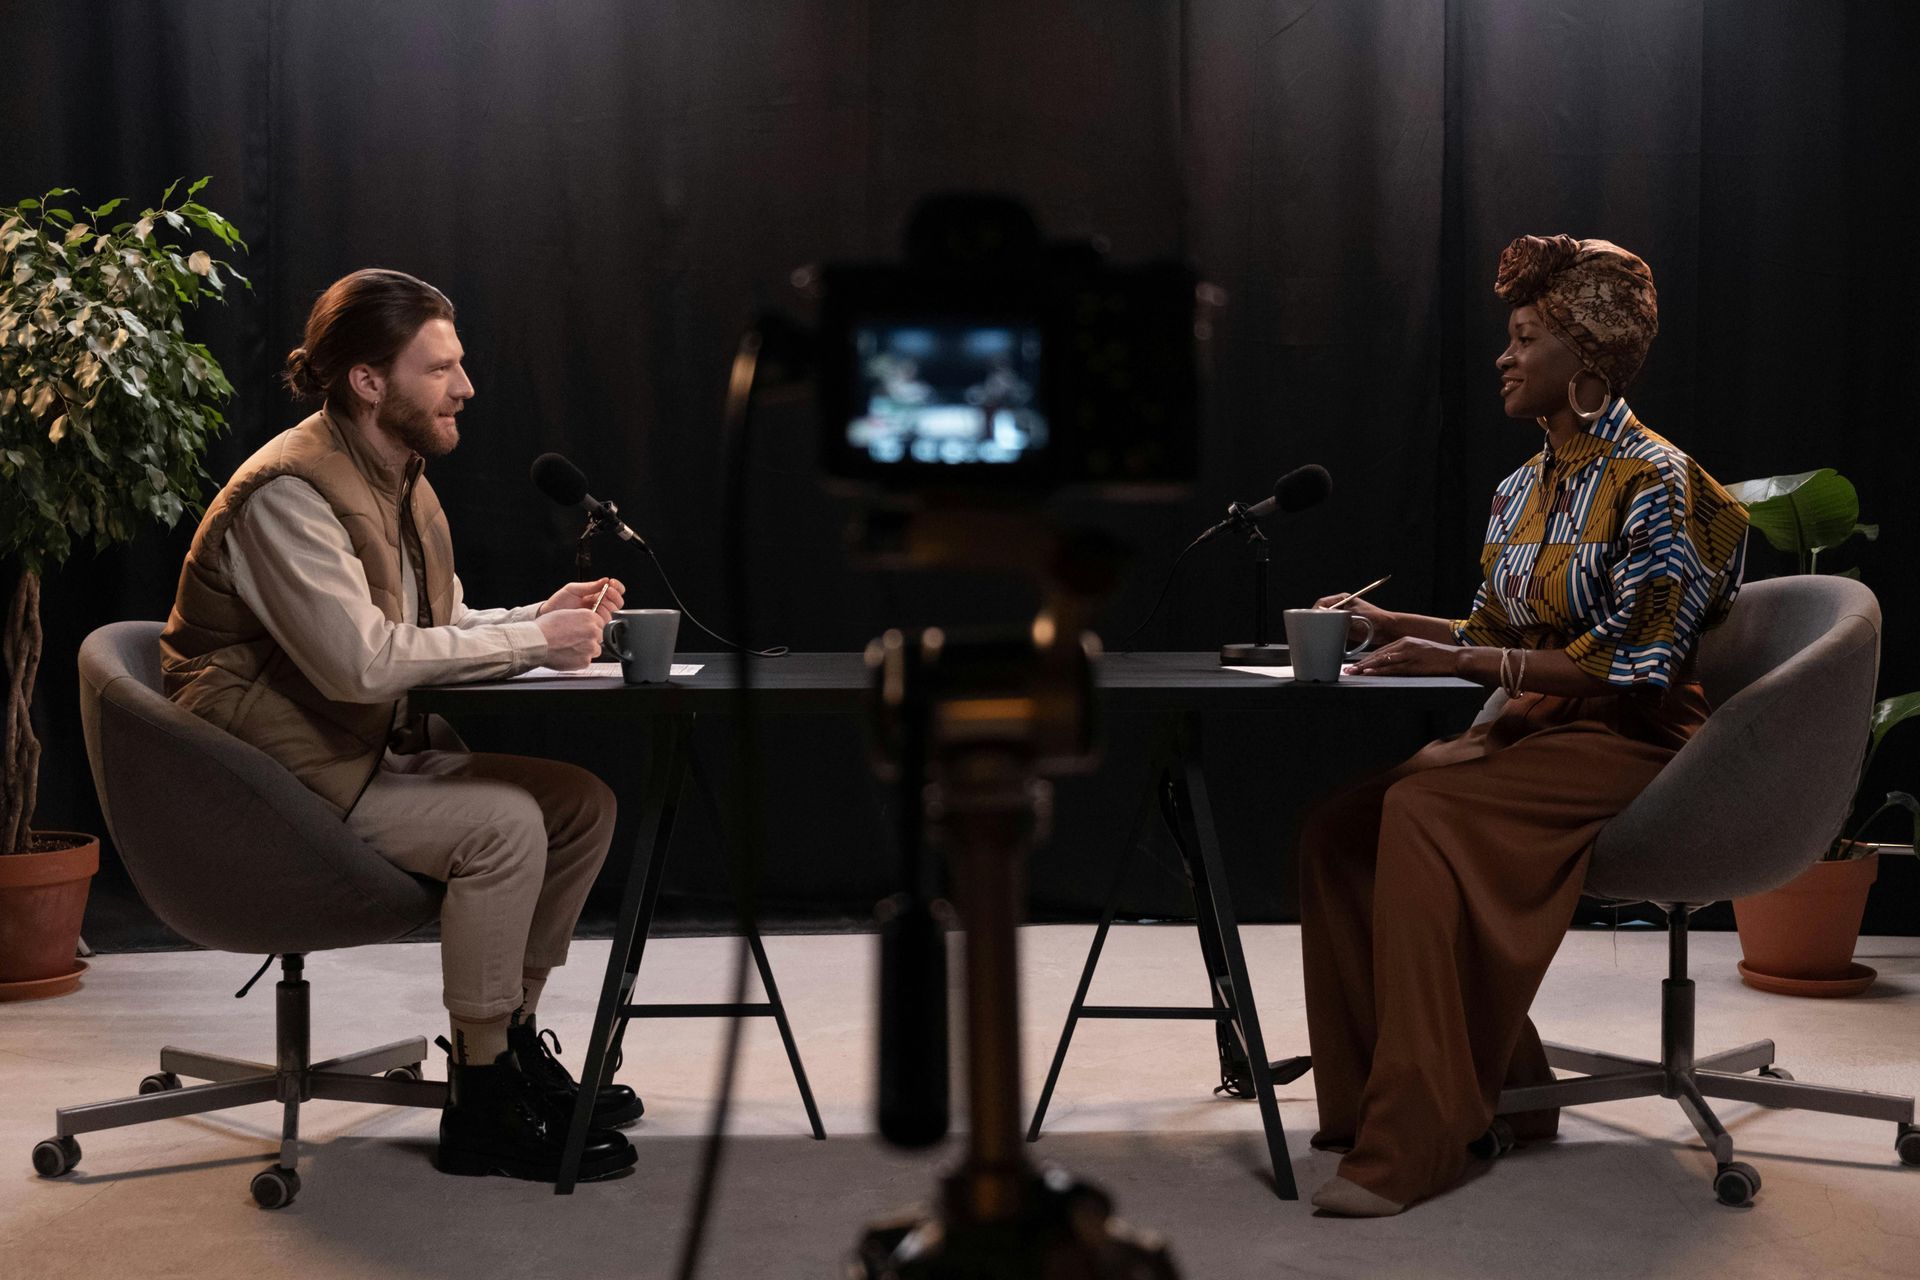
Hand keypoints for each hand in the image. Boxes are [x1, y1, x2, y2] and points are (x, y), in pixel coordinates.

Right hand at [536, 607, 604, 669]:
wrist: (536, 642)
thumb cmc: (545, 628)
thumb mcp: (565, 614)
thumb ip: (580, 619)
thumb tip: (585, 624)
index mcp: (589, 617)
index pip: (599, 623)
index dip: (589, 627)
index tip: (582, 630)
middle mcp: (593, 631)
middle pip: (598, 636)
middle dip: (588, 638)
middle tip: (573, 640)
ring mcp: (590, 647)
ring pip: (594, 649)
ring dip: (585, 649)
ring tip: (569, 648)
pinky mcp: (585, 661)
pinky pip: (586, 660)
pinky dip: (578, 659)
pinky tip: (567, 655)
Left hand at [541, 577, 623, 622]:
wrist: (548, 617)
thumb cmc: (558, 603)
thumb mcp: (573, 590)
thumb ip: (590, 586)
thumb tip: (605, 580)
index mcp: (597, 597)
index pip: (615, 592)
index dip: (617, 588)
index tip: (611, 583)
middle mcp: (600, 608)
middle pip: (617, 604)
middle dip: (613, 596)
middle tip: (606, 591)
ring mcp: (598, 619)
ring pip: (613, 614)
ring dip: (608, 607)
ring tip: (597, 604)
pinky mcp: (595, 629)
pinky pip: (606, 625)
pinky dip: (603, 618)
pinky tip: (596, 614)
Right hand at [1313, 595, 1396, 645]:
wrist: (1387, 630)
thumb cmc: (1375, 619)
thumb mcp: (1354, 617)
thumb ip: (1338, 617)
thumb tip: (1323, 619)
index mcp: (1343, 599)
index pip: (1322, 602)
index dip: (1314, 610)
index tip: (1309, 619)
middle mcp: (1341, 607)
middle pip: (1322, 613)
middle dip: (1316, 620)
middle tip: (1312, 628)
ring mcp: (1342, 618)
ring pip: (1326, 622)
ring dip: (1322, 628)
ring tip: (1317, 634)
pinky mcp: (1344, 628)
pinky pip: (1331, 630)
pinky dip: (1328, 634)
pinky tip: (1326, 638)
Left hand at [1344, 636, 1461, 677]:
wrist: (1456, 658)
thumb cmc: (1438, 657)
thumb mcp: (1419, 650)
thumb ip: (1404, 654)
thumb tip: (1389, 663)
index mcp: (1405, 641)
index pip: (1381, 650)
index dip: (1366, 658)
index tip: (1354, 665)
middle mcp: (1405, 645)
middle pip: (1378, 655)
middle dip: (1361, 663)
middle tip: (1347, 669)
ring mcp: (1409, 654)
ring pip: (1382, 661)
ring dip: (1366, 667)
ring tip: (1352, 672)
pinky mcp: (1414, 664)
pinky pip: (1393, 668)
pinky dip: (1380, 671)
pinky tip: (1370, 673)